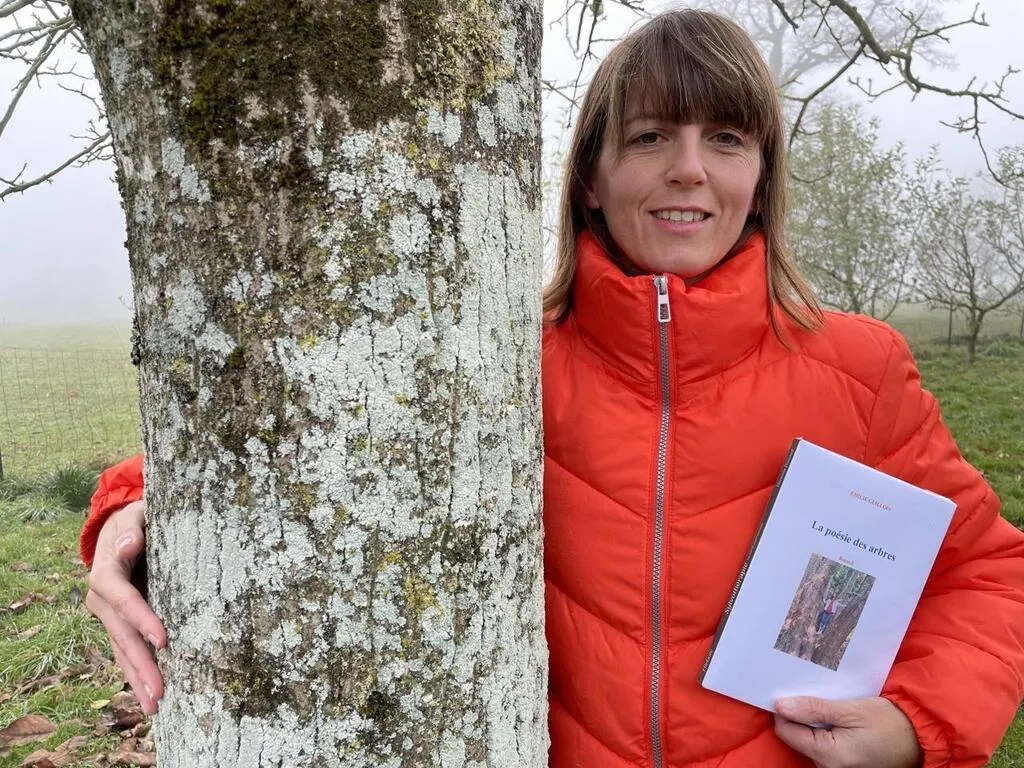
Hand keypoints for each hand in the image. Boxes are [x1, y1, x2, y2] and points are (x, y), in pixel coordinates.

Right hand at [85, 500, 166, 713]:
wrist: (119, 525)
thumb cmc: (135, 517)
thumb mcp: (134, 514)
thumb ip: (132, 528)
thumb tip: (128, 546)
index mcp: (106, 572)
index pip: (123, 598)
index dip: (141, 619)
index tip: (163, 640)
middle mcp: (102, 599)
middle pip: (121, 634)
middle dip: (141, 665)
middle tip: (159, 692)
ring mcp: (107, 615)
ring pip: (121, 650)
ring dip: (137, 678)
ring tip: (154, 706)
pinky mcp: (118, 623)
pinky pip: (125, 650)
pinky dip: (135, 672)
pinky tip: (148, 695)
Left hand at [774, 696, 922, 767]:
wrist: (919, 738)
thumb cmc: (888, 723)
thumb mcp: (850, 709)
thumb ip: (814, 709)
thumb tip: (780, 705)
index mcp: (828, 755)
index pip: (786, 731)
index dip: (785, 710)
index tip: (791, 691)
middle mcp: (828, 767)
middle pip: (797, 736)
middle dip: (802, 714)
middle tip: (816, 694)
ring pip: (809, 739)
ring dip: (815, 721)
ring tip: (831, 705)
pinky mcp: (843, 765)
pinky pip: (823, 745)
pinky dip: (825, 729)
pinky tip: (836, 717)